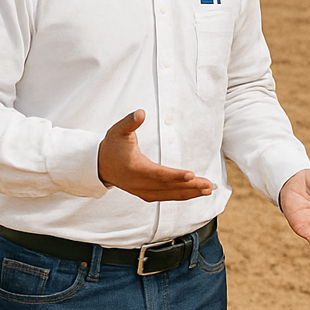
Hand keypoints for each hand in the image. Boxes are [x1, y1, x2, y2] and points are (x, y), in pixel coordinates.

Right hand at [97, 110, 213, 201]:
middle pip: (167, 187)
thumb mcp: (118, 130)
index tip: (191, 175)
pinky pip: (166, 196)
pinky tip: (195, 193)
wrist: (100, 165)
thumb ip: (130, 122)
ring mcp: (142, 191)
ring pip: (169, 194)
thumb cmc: (112, 145)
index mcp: (134, 168)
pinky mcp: (145, 193)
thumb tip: (141, 112)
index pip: (157, 174)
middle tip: (208, 185)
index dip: (174, 175)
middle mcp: (139, 183)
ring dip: (189, 193)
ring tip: (208, 190)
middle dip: (189, 187)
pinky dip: (181, 196)